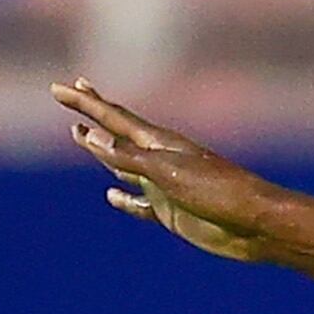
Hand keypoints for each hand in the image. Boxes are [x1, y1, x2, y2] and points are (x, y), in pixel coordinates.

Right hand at [55, 79, 276, 261]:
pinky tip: (112, 195)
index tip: (58, 88)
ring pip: (123, 164)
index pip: (112, 117)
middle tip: (71, 92)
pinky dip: (123, 198)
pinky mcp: (171, 211)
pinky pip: (138, 202)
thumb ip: (129, 157)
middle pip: (116, 132)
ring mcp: (164, 184)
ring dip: (101, 151)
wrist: (255, 224)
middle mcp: (159, 158)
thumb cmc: (218, 193)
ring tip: (80, 137)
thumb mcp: (169, 173)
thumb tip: (91, 137)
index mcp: (159, 143)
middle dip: (91, 113)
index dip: (84, 103)